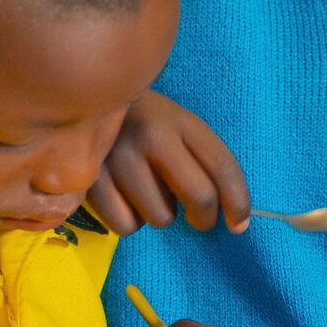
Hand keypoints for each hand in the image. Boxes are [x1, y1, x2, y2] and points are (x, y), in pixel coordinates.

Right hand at [87, 92, 251, 235]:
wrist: (87, 101)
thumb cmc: (145, 123)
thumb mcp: (179, 128)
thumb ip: (205, 165)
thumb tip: (235, 221)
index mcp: (181, 121)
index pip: (223, 167)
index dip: (239, 203)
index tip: (239, 224)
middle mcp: (152, 136)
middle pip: (199, 196)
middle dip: (204, 217)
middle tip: (198, 218)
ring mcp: (118, 157)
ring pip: (161, 217)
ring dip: (161, 213)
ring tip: (147, 191)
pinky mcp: (90, 180)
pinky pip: (127, 225)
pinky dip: (131, 220)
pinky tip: (124, 198)